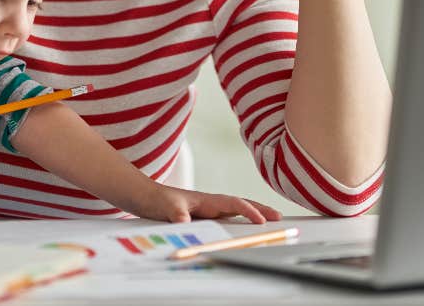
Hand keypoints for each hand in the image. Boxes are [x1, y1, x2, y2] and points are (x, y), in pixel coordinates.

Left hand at [140, 183, 281, 224]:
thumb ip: (177, 215)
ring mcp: (207, 209)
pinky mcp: (202, 216)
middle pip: (239, 204)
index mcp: (206, 199)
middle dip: (260, 209)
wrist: (144, 197)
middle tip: (279, 217)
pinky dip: (240, 220)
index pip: (232, 203)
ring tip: (270, 220)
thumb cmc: (156, 199)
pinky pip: (226, 218)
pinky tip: (245, 227)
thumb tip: (186, 223)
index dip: (248, 211)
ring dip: (252, 213)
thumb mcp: (166, 207)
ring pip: (235, 210)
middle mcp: (209, 203)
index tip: (261, 220)